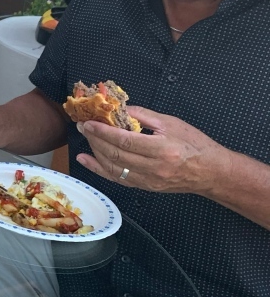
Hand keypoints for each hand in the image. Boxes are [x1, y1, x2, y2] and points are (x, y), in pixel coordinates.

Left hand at [76, 106, 224, 194]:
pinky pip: (118, 179)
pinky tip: (86, 160)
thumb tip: (120, 108)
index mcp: (162, 149)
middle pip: (115, 154)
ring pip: (113, 168)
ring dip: (95, 152)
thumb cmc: (195, 144)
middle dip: (95, 139)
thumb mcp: (172, 123)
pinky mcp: (145, 187)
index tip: (89, 122)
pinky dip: (99, 169)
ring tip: (86, 138)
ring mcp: (149, 180)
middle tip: (83, 126)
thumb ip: (144, 116)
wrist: (212, 172)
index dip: (103, 131)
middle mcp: (154, 167)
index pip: (124, 140)